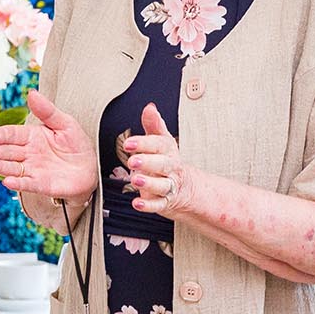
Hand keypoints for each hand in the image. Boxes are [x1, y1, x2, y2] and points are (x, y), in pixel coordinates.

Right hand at [0, 90, 98, 200]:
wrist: (91, 168)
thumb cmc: (77, 145)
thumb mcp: (65, 123)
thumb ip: (47, 110)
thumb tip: (32, 93)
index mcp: (31, 136)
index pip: (12, 134)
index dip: (2, 134)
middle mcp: (28, 153)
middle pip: (7, 151)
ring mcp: (32, 169)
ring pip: (12, 168)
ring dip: (0, 167)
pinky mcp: (39, 184)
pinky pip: (26, 184)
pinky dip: (17, 183)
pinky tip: (8, 181)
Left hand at [123, 103, 195, 217]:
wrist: (185, 187)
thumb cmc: (167, 160)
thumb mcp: (162, 141)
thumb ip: (154, 126)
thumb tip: (149, 108)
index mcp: (168, 151)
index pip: (158, 145)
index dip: (144, 143)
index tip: (129, 143)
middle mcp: (170, 168)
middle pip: (162, 164)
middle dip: (148, 162)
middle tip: (133, 160)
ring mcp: (168, 185)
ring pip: (161, 185)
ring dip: (148, 183)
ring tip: (135, 179)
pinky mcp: (165, 202)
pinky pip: (158, 205)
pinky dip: (148, 205)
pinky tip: (137, 203)